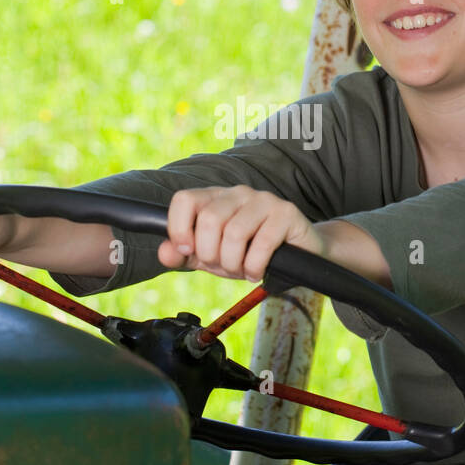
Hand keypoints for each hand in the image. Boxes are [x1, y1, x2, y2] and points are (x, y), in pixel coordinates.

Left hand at [157, 186, 326, 282]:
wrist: (299, 254)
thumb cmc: (251, 252)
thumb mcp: (213, 257)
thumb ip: (186, 255)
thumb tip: (164, 252)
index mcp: (215, 198)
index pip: (184, 200)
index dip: (179, 228)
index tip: (188, 251)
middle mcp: (238, 193)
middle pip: (209, 220)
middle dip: (211, 254)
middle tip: (223, 266)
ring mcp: (263, 200)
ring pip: (234, 233)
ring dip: (234, 263)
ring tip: (242, 270)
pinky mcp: (286, 213)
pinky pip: (261, 243)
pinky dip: (255, 266)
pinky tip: (258, 271)